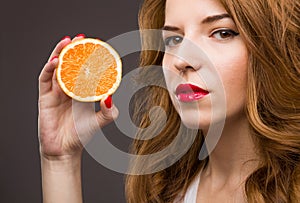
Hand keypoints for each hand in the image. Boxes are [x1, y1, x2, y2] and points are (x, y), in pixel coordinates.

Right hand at [38, 35, 118, 159]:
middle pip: (69, 65)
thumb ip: (109, 111)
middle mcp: (68, 89)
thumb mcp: (100, 121)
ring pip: (56, 68)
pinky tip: (56, 61)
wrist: (65, 150)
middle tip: (80, 38)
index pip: (84, 71)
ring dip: (60, 54)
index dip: (88, 59)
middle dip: (74, 51)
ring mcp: (55, 92)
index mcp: (82, 92)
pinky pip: (45, 80)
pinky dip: (49, 69)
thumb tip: (111, 97)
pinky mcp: (45, 98)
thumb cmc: (81, 135)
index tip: (95, 46)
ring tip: (67, 42)